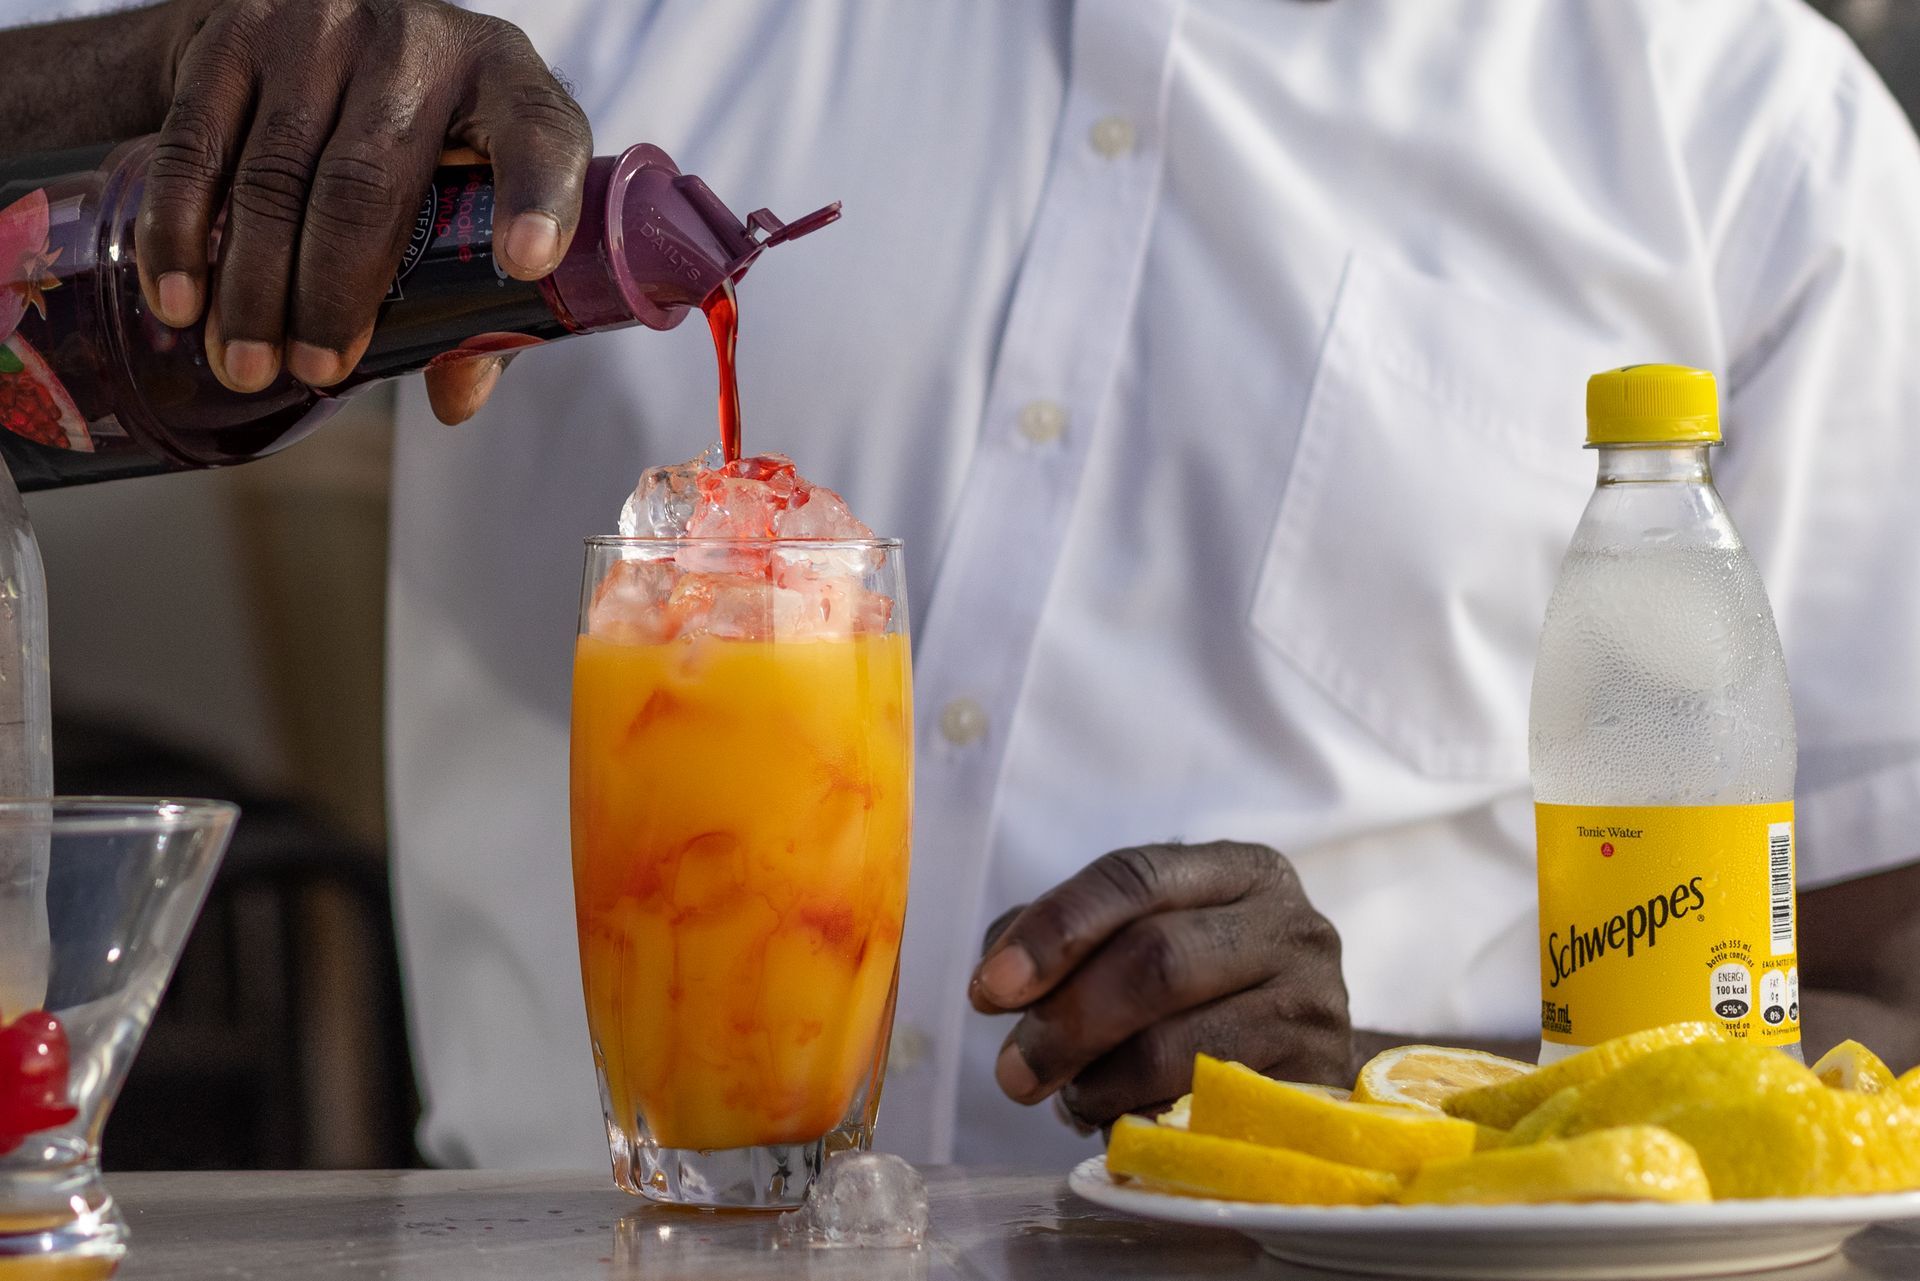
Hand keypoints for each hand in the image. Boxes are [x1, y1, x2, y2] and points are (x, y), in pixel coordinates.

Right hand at [135, 0, 591, 411]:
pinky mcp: (235, 33)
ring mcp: (320, 28)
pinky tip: (181, 300)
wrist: (319, 24)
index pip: (542, 137)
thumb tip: (455, 400)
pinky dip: (181, 234)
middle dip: (334, 294)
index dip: (539, 200)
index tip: (527, 262)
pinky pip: (197, 148)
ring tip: (247, 364)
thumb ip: (482, 296)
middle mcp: (419, 46)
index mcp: (509, 85)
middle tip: (316, 370)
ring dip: (253, 285)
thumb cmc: (421, 137)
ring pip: (274, 176)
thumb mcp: (473, 192)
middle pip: (368, 186)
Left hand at [968, 841, 1350, 1131]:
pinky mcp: (1314, 1087)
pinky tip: (1117, 1121)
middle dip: (1067, 1020)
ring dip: (1098, 1082)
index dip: (1055, 929)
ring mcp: (1311, 1007)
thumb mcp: (1146, 935)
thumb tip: (998, 976)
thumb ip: (1067, 938)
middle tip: (1011, 1071)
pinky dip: (1142, 1120)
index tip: (991, 987)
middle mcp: (1290, 926)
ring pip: (1177, 1045)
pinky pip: (1205, 1112)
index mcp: (1238, 870)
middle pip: (1157, 960)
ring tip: (1067, 1098)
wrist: (1305, 1062)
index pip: (1134, 876)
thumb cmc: (1206, 991)